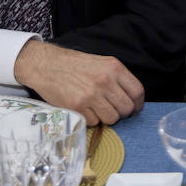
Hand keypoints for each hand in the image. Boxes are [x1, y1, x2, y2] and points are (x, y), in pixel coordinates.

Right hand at [12, 42, 143, 125]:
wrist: (47, 65)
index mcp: (114, 68)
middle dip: (121, 113)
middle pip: (126, 108)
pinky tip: (83, 108)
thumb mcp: (102, 63)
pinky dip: (90, 119)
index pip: (137, 92)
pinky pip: (94, 122)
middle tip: (112, 109)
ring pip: (112, 118)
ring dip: (106, 117)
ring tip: (96, 108)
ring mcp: (91, 95)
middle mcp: (105, 81)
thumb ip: (118, 79)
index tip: (134, 108)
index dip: (137, 104)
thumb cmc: (75, 65)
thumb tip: (132, 99)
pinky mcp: (78, 107)